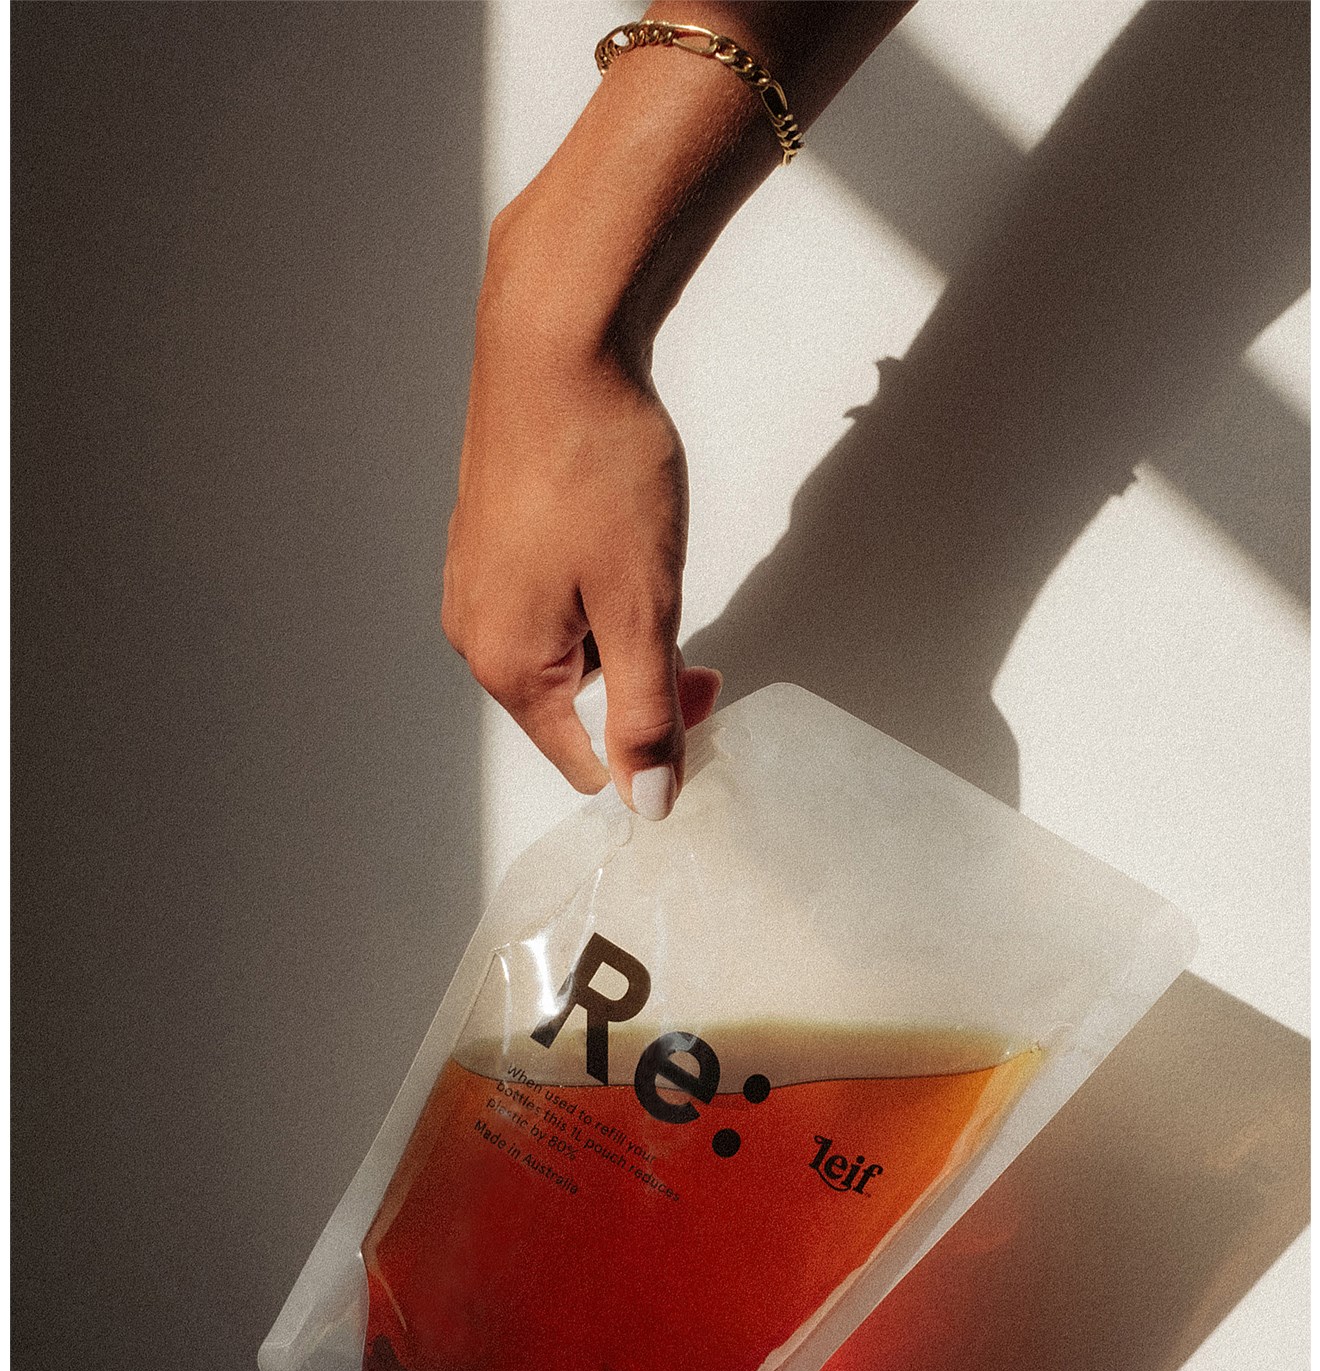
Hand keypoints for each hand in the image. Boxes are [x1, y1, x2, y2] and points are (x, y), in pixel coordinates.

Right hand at [442, 222, 720, 817]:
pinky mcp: (490, 537)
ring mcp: (477, 580)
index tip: (701, 699)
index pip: (582, 760)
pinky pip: (553, 598)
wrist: (556, 347)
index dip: (653, 749)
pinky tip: (621, 539)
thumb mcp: (642, 611)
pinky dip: (598, 588)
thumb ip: (645, 714)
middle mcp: (475, 630)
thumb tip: (645, 801)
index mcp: (506, 663)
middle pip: (574, 703)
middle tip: (696, 637)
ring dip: (623, 629)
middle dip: (642, 682)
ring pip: (569, 646)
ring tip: (650, 564)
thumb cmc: (595, 470)